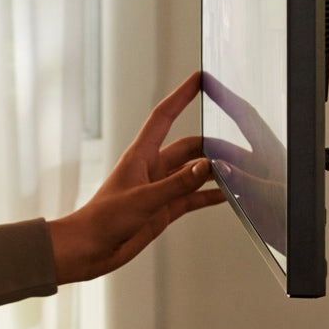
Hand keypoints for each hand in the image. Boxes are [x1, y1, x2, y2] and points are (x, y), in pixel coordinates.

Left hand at [47, 72, 224, 283]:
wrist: (89, 249)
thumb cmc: (103, 220)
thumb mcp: (144, 199)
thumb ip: (177, 185)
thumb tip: (207, 167)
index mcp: (140, 156)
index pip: (164, 117)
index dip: (181, 96)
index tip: (199, 79)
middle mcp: (151, 169)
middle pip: (188, 148)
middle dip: (212, 146)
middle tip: (237, 148)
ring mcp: (159, 189)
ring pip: (193, 173)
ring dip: (214, 173)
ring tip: (239, 172)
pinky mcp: (163, 210)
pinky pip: (192, 197)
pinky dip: (209, 196)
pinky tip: (226, 196)